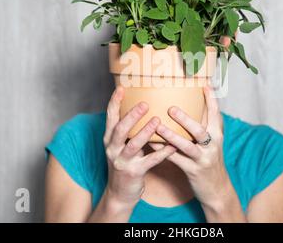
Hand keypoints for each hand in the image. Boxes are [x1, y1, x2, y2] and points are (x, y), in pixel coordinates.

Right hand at [103, 86, 176, 208]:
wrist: (120, 194)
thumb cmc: (125, 163)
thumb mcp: (121, 145)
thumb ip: (128, 130)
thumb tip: (142, 106)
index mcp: (109, 139)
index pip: (110, 117)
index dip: (114, 102)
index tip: (121, 88)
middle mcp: (113, 149)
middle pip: (120, 129)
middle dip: (132, 116)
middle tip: (145, 103)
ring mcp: (122, 161)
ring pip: (133, 144)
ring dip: (145, 132)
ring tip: (158, 120)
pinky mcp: (134, 173)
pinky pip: (150, 161)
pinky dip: (162, 152)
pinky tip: (172, 145)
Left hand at [151, 85, 232, 211]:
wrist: (217, 189)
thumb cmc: (210, 159)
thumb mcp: (212, 141)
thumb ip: (205, 124)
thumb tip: (195, 102)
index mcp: (217, 135)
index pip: (216, 114)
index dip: (210, 100)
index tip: (203, 85)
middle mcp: (212, 146)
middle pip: (200, 130)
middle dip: (185, 119)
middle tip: (171, 108)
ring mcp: (202, 159)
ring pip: (186, 146)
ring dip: (171, 136)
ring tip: (158, 127)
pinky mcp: (192, 171)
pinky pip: (175, 159)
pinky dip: (163, 151)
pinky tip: (151, 143)